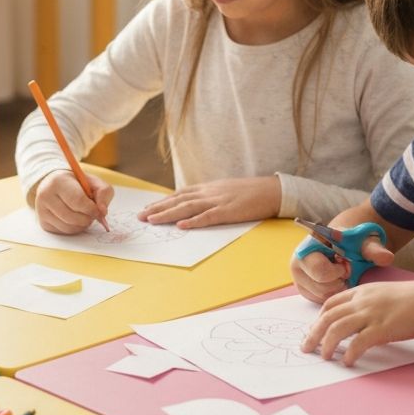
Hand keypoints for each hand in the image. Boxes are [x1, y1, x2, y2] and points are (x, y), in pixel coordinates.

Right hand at [34, 170, 113, 234]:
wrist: (56, 185)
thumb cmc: (77, 184)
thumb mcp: (94, 182)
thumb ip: (104, 193)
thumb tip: (102, 212)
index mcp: (58, 181)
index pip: (77, 200)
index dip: (91, 209)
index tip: (99, 211)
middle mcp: (46, 196)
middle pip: (72, 217)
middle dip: (88, 218)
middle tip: (93, 214)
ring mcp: (42, 211)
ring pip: (68, 227)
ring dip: (82, 225)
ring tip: (84, 215)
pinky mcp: (43, 223)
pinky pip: (64, 232)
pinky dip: (74, 229)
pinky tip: (75, 219)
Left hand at [137, 177, 279, 228]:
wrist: (272, 190)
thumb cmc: (250, 192)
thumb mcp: (225, 190)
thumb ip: (209, 196)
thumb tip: (195, 203)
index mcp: (208, 188)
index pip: (180, 194)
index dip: (162, 201)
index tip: (148, 207)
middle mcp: (209, 192)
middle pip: (178, 200)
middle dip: (158, 208)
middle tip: (141, 216)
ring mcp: (218, 201)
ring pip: (188, 208)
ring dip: (168, 214)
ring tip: (152, 220)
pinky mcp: (229, 212)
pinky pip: (208, 217)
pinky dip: (194, 222)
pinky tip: (181, 226)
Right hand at [291, 231, 393, 303]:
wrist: (342, 243)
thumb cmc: (352, 242)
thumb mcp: (364, 242)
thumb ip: (374, 249)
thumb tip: (386, 258)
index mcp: (308, 246)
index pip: (320, 271)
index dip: (338, 272)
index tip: (346, 264)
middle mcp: (298, 262)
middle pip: (322, 287)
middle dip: (339, 282)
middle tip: (345, 270)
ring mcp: (299, 277)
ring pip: (322, 296)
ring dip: (337, 289)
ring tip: (342, 275)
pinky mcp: (304, 289)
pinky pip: (321, 301)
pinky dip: (334, 294)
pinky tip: (338, 282)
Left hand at [301, 280, 413, 365]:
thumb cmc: (412, 299)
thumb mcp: (383, 294)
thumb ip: (368, 304)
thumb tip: (358, 322)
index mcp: (361, 292)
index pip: (331, 303)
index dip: (319, 317)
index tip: (315, 329)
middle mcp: (361, 302)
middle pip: (328, 317)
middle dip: (313, 333)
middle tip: (306, 347)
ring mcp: (370, 315)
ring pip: (337, 329)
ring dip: (327, 344)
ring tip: (324, 357)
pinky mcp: (381, 329)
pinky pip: (358, 343)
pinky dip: (349, 353)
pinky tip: (347, 362)